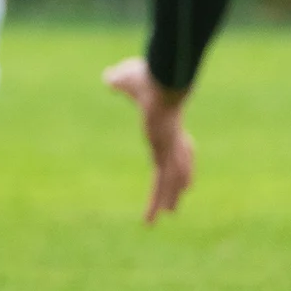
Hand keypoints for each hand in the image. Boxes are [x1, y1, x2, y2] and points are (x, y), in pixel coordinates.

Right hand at [103, 57, 194, 222]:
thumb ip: (120, 81)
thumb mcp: (128, 79)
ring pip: (171, 178)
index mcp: (166, 125)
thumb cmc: (147, 76)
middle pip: (176, 168)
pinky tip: (165, 211)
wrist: (164, 79)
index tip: (180, 173)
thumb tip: (109, 77)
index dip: (177, 161)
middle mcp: (172, 140)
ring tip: (169, 214)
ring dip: (169, 197)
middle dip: (176, 186)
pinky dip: (163, 196)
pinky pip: (164, 180)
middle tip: (176, 204)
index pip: (174, 148)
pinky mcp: (165, 152)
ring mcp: (170, 147)